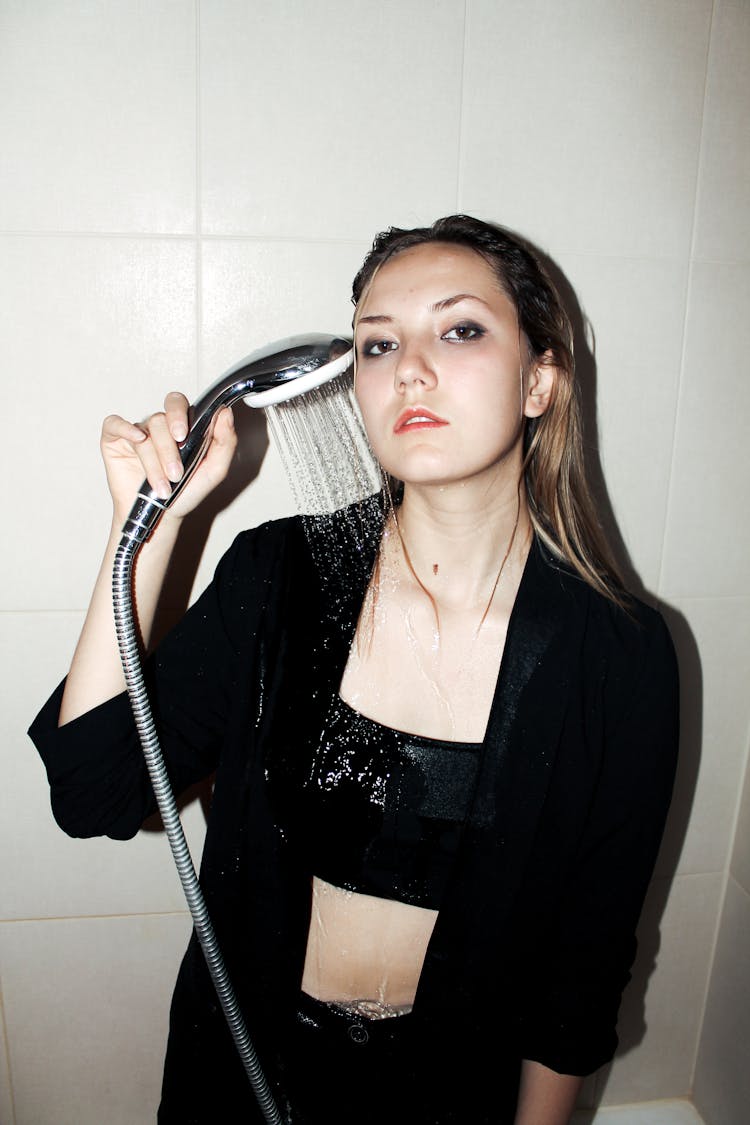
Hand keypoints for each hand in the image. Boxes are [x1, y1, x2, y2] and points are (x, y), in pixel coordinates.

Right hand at [101, 392, 237, 522]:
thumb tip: (225, 414)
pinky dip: (125, 429)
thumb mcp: (213, 471)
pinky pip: (115, 424)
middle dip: (167, 445)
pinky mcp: (115, 440)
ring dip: (155, 463)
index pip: (178, 404)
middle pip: (160, 419)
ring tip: (164, 487)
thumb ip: (225, 442)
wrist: (160, 516)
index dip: (179, 415)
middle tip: (175, 469)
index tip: (183, 436)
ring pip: (144, 432)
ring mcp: (136, 432)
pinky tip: (136, 441)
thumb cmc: (185, 493)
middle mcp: (158, 427)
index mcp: (181, 427)